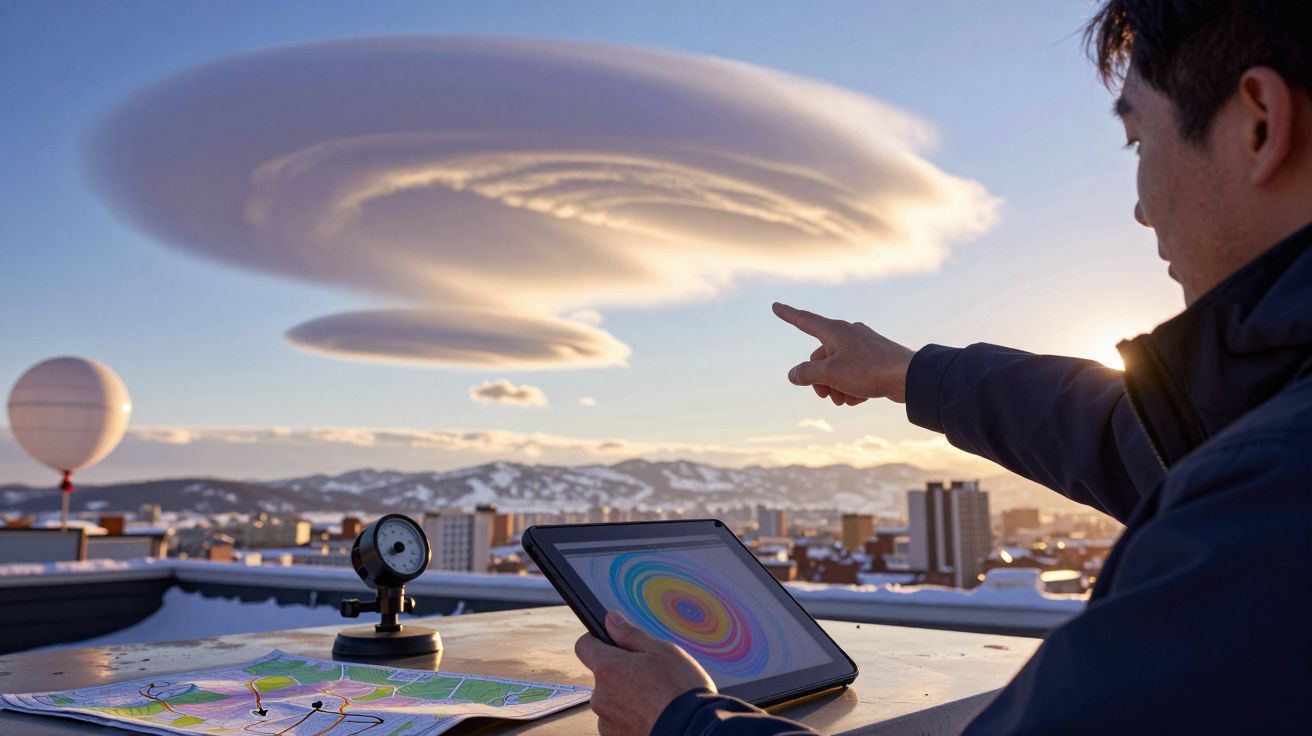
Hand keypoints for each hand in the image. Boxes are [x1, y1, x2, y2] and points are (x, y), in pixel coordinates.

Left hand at [575, 610, 714, 735]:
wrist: (693, 730)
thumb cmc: (681, 690)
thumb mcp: (662, 651)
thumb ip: (631, 635)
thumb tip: (611, 620)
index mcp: (608, 668)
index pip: (584, 646)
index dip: (597, 641)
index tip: (612, 643)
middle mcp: (600, 696)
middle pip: (602, 676)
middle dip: (620, 672)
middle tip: (649, 676)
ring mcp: (606, 721)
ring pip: (611, 700)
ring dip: (625, 697)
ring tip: (655, 699)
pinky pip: (618, 721)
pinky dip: (631, 717)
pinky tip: (652, 715)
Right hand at [772, 302, 914, 403]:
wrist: (909, 377)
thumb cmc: (869, 370)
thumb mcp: (831, 374)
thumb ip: (807, 373)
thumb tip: (793, 374)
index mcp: (834, 331)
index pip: (804, 320)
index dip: (787, 314)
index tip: (775, 306)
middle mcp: (848, 334)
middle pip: (820, 356)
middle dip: (819, 379)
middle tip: (826, 396)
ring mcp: (863, 346)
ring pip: (837, 368)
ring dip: (836, 387)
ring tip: (845, 401)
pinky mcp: (875, 359)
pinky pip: (854, 373)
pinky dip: (852, 386)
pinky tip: (859, 398)